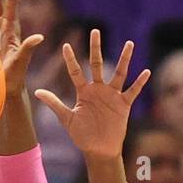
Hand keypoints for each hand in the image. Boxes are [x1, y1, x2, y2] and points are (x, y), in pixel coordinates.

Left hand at [35, 30, 149, 159]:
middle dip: (95, 48)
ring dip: (124, 59)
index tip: (65, 45)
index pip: (76, 72)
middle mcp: (98, 90)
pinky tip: (146, 72)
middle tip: (94, 31)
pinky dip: (139, 83)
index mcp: (84, 92)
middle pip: (97, 64)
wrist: (99, 151)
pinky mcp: (123, 105)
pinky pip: (133, 91)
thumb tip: (36, 91)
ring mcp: (112, 96)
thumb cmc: (83, 136)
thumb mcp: (67, 119)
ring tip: (129, 43)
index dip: (70, 60)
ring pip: (119, 73)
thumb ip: (55, 104)